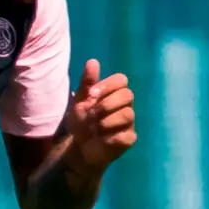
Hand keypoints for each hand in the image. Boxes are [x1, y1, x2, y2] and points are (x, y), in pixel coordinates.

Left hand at [66, 59, 136, 173]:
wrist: (79, 147)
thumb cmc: (82, 121)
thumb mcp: (80, 101)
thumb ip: (87, 82)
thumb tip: (93, 61)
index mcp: (114, 94)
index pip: (122, 80)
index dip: (107, 85)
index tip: (91, 94)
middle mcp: (125, 106)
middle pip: (128, 95)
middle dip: (107, 103)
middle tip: (92, 113)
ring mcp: (129, 123)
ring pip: (128, 114)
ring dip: (107, 120)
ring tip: (95, 126)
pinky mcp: (129, 139)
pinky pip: (128, 135)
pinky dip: (112, 135)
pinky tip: (103, 137)